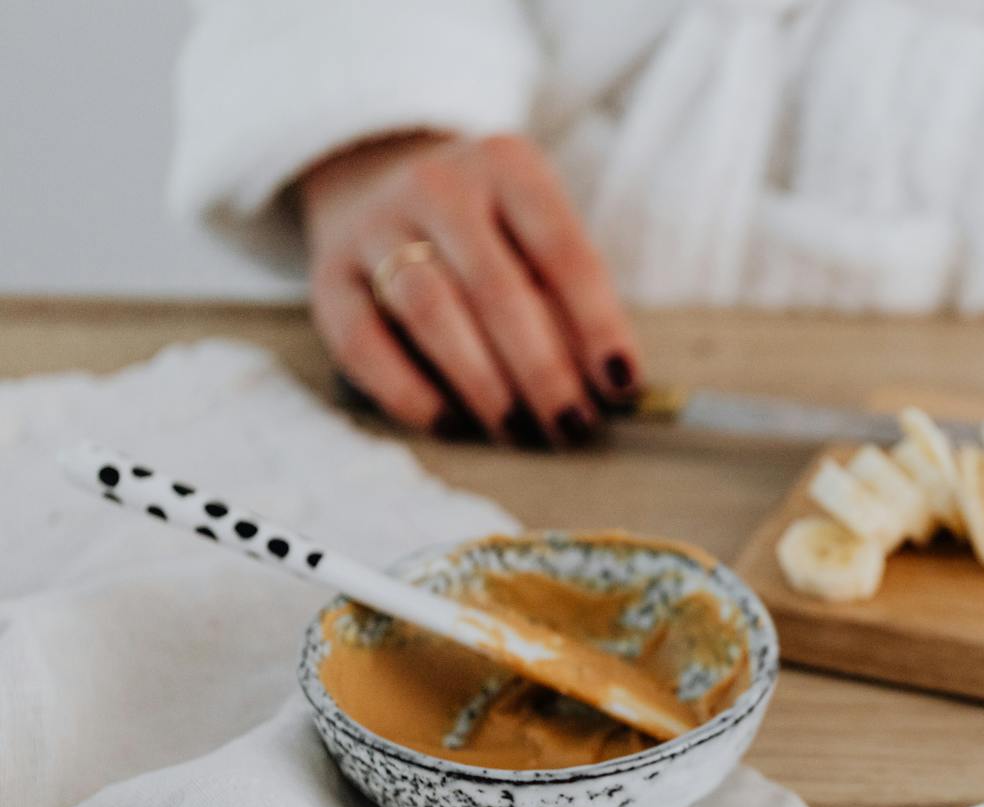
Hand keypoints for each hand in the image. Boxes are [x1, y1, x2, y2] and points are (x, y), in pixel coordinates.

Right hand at [299, 131, 641, 446]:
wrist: (380, 182)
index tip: (620, 384)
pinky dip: (408, 390)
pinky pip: (364, 340)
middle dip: (540, 368)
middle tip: (569, 424)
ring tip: (517, 429)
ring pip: (430, 311)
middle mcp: (438, 184)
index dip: (598, 324)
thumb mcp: (537, 235)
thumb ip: (569, 297)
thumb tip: (609, 385)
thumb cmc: (491, 232)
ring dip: (480, 382)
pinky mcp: (328, 273)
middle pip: (497, 288)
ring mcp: (375, 224)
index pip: (563, 250)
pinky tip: (449, 423)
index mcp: (508, 166)